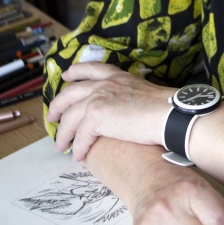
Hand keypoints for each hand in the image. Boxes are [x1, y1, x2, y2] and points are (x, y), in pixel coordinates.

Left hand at [47, 62, 171, 161]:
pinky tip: (79, 156)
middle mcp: (104, 84)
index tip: (67, 76)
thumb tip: (127, 112)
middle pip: (70, 93)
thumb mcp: (144, 93)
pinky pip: (81, 136)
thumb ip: (129, 97)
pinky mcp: (97, 117)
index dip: (76, 72)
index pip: (91, 68)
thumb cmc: (167, 109)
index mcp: (117, 77)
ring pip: (70, 117)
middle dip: (58, 106)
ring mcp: (98, 98)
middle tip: (52, 117)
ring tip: (60, 146)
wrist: (171, 115)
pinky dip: (78, 148)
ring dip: (64, 134)